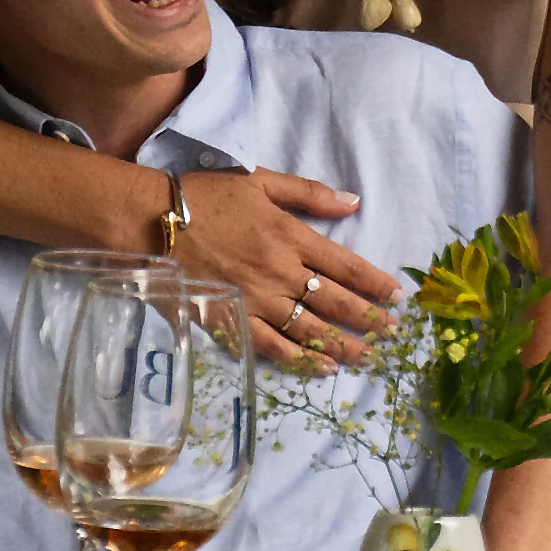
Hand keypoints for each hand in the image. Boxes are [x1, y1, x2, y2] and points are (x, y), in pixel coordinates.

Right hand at [173, 167, 399, 369]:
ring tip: (368, 358)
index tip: (397, 297)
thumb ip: (309, 192)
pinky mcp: (234, 320)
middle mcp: (281, 272)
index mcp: (291, 236)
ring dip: (344, 346)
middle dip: (370, 321)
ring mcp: (258, 300)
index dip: (376, 284)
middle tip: (394, 336)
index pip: (347, 266)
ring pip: (312, 331)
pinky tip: (322, 369)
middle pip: (337, 303)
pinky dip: (301, 361)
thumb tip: (354, 202)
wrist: (153, 221)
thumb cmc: (205, 196)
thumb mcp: (260, 181)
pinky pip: (274, 348)